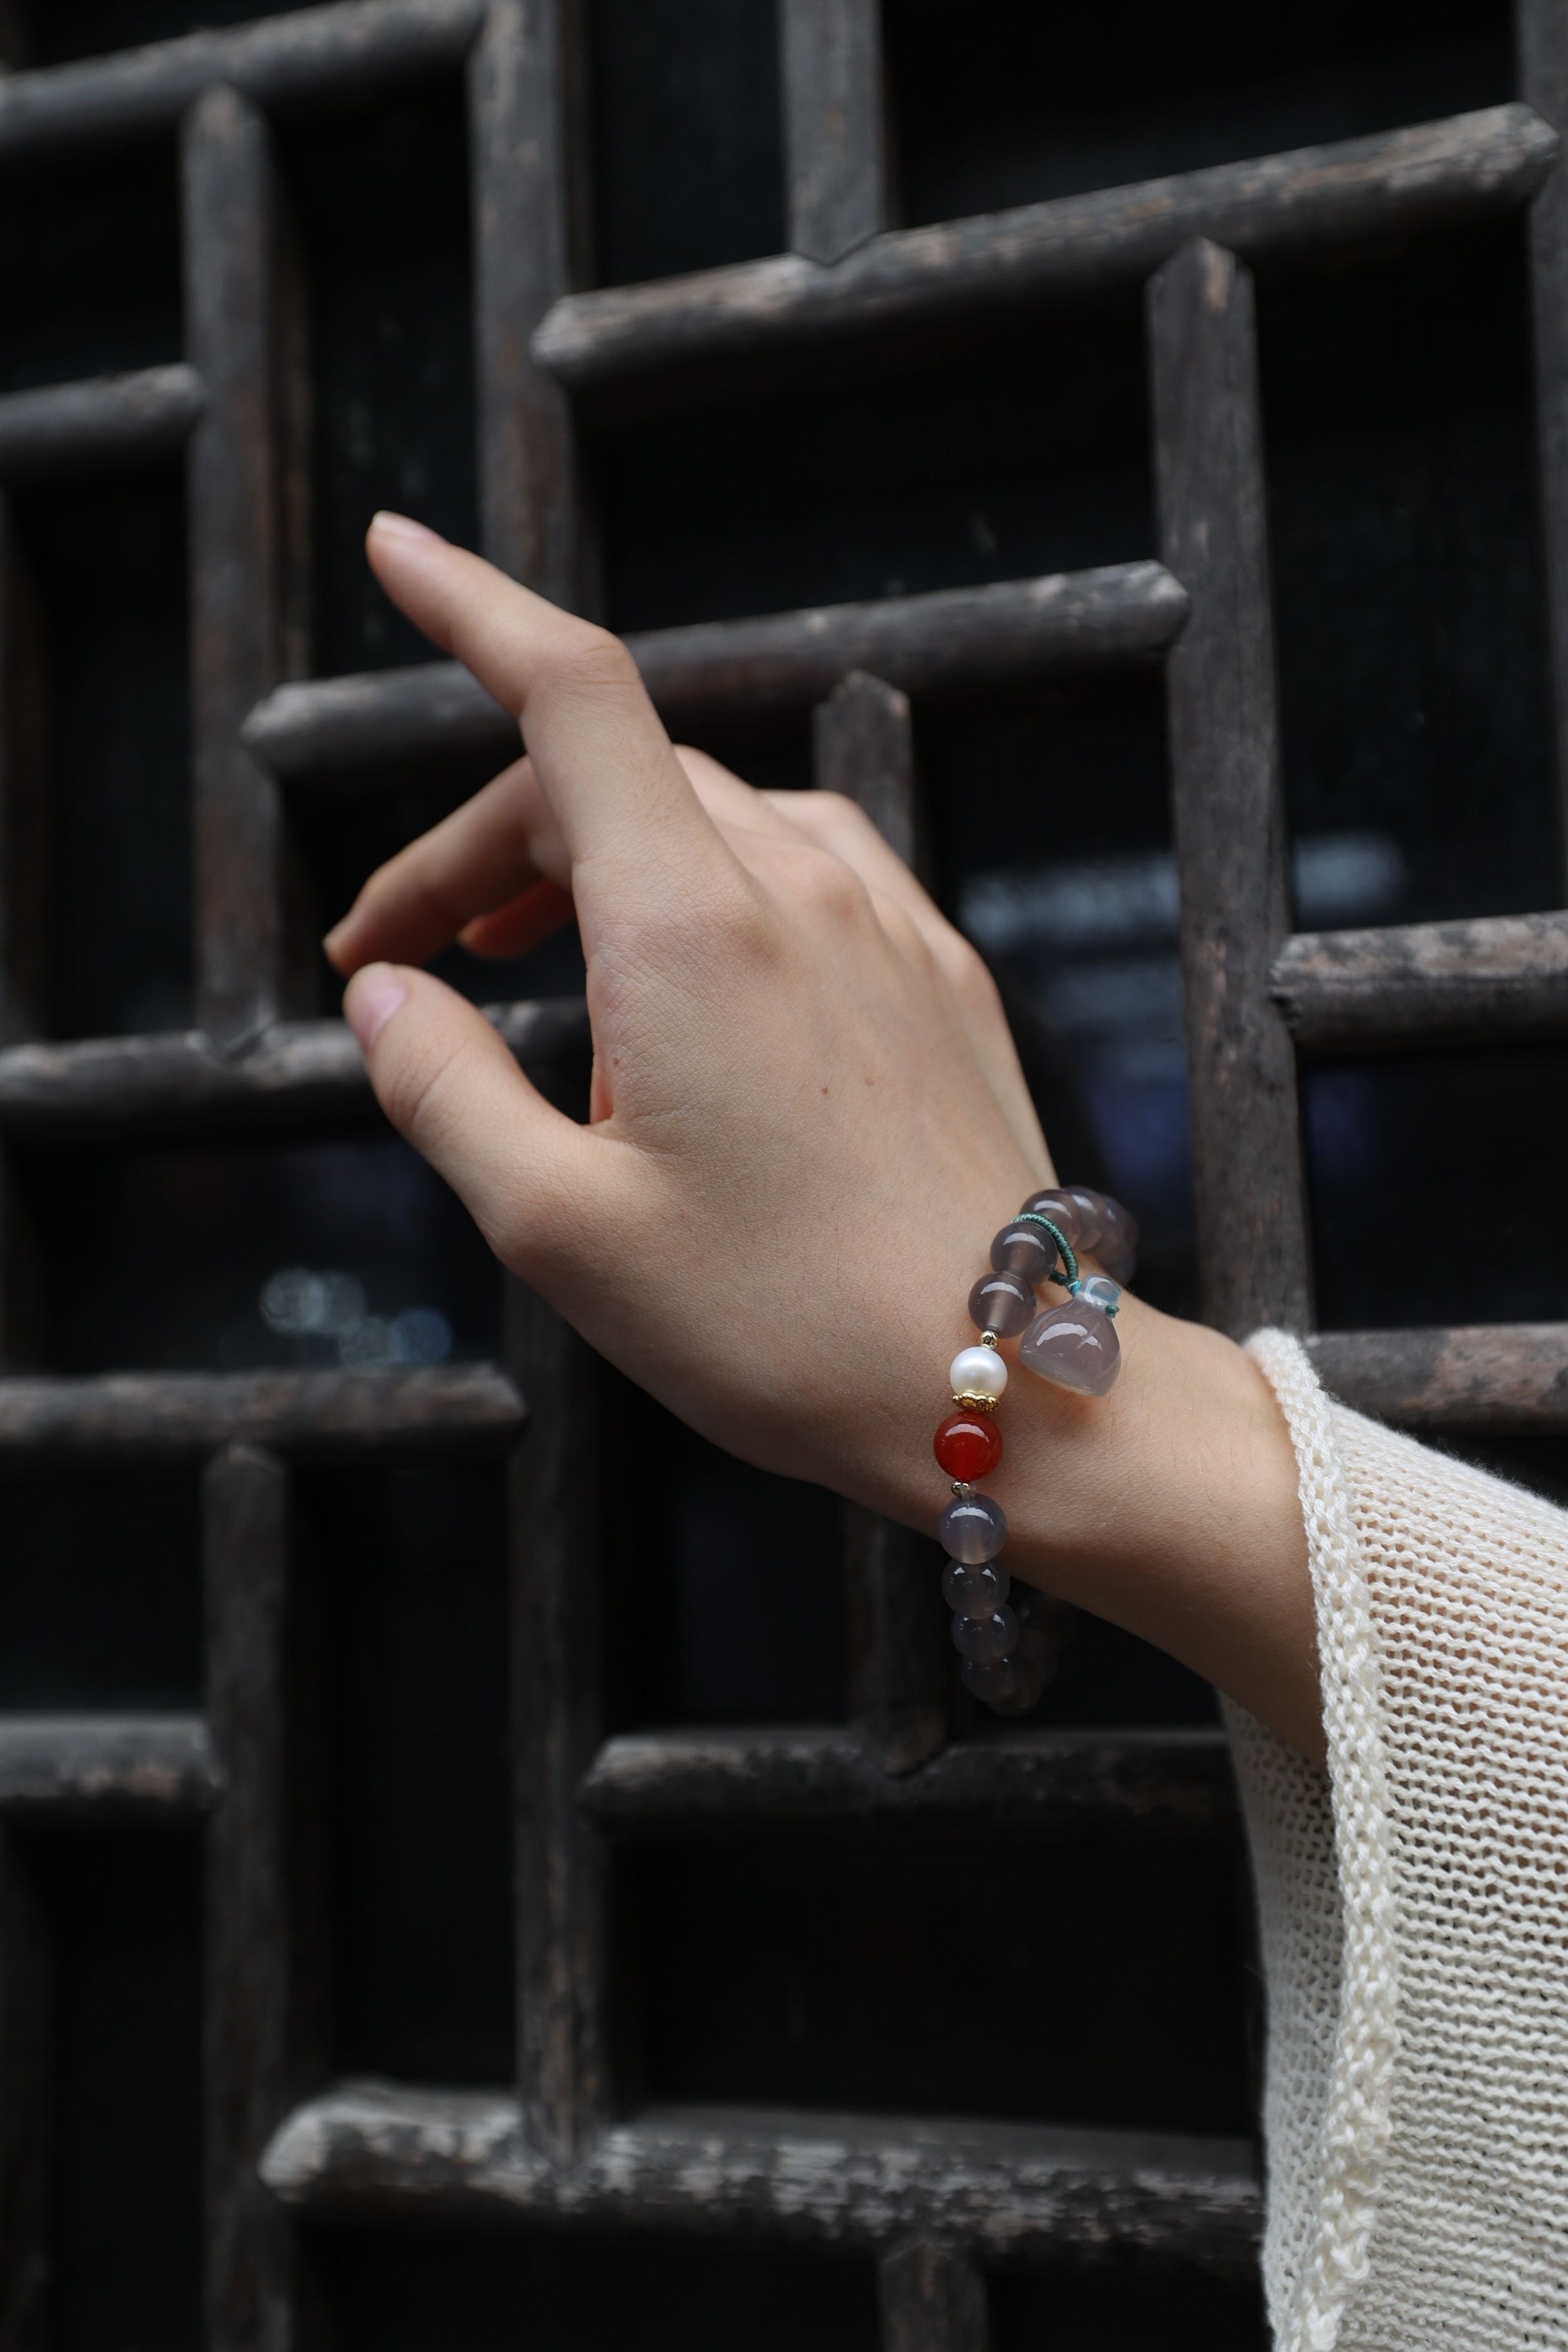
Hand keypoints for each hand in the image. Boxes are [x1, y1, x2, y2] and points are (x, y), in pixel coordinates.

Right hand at [328, 513, 1320, 1759]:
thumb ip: (442, 1088)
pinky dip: (703, 900)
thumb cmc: (780, 1324)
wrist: (1008, 1384)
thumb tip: (381, 994)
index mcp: (693, 929)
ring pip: (705, 824)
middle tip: (398, 957)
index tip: (400, 551)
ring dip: (592, 871)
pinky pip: (799, 876)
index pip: (572, 695)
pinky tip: (679, 1001)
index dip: (475, 607)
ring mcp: (887, 923)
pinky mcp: (939, 974)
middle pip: (610, 782)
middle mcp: (801, 890)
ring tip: (528, 982)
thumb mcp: (558, 1231)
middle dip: (481, 848)